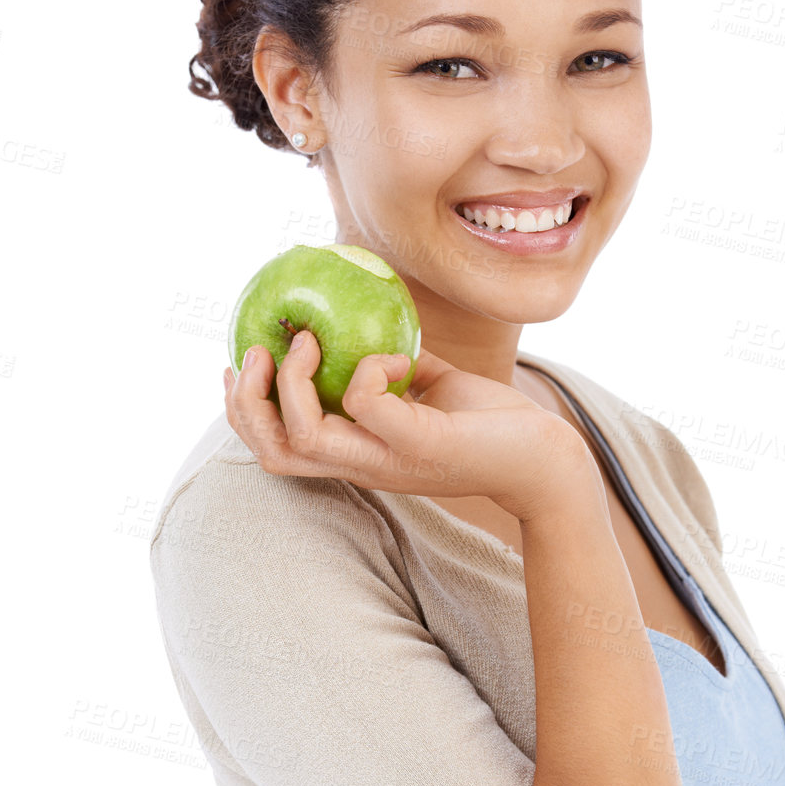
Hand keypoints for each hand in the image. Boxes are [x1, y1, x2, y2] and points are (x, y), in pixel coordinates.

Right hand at [222, 334, 587, 522]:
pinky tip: (395, 358)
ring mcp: (389, 460)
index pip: (279, 450)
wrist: (547, 458)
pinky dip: (367, 370)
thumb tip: (367, 320)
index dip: (244, 414)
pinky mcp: (420, 446)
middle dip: (245, 406)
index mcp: (359, 454)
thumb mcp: (433, 386)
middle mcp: (364, 465)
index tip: (237, 366)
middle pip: (273, 453)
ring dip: (290, 386)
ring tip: (304, 342)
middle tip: (252, 355)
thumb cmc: (492, 424)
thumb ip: (396, 364)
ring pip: (303, 439)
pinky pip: (367, 404)